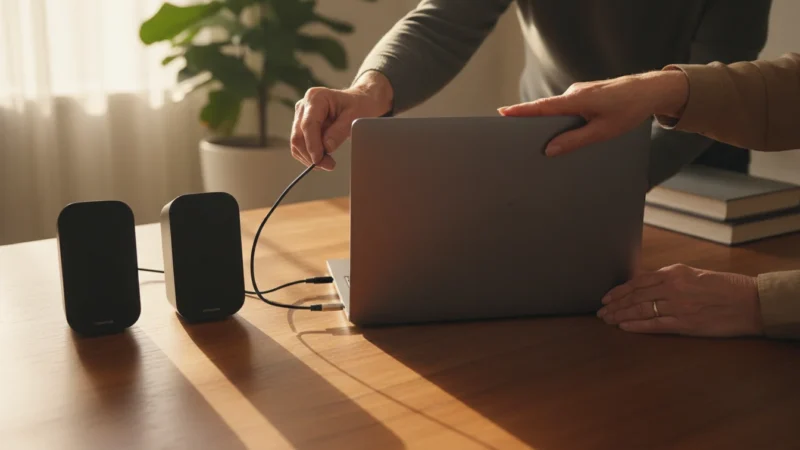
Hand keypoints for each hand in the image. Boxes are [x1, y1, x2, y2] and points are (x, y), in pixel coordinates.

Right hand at [291, 71, 392, 170]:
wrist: (358, 102)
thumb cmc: (358, 105)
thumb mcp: (354, 117)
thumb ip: (339, 131)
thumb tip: (326, 147)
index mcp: (316, 97)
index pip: (308, 124)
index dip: (312, 144)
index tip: (319, 159)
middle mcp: (304, 105)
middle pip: (299, 135)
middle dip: (311, 154)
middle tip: (328, 165)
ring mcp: (301, 116)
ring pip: (297, 142)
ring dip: (309, 157)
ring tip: (328, 163)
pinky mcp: (301, 126)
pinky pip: (300, 145)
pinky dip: (309, 155)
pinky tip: (323, 158)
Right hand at [497, 70, 688, 155]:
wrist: (649, 90)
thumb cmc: (628, 110)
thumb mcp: (602, 131)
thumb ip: (574, 141)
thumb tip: (549, 150)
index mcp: (576, 100)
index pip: (541, 107)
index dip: (520, 111)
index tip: (501, 112)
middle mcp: (573, 93)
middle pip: (544, 110)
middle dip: (528, 121)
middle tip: (511, 133)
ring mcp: (578, 93)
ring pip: (556, 111)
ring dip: (548, 124)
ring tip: (538, 142)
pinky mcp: (584, 95)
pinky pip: (565, 109)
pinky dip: (560, 120)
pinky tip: (563, 134)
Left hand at [597, 264, 762, 337]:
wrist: (750, 302)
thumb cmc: (725, 287)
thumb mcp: (695, 274)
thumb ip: (671, 278)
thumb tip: (647, 284)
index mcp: (675, 272)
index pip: (638, 281)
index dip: (619, 290)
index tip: (606, 297)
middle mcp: (673, 287)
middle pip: (635, 296)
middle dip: (615, 305)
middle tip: (601, 311)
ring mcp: (678, 306)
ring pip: (641, 310)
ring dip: (621, 315)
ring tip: (608, 320)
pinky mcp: (685, 324)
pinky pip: (655, 325)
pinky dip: (636, 326)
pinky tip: (624, 327)